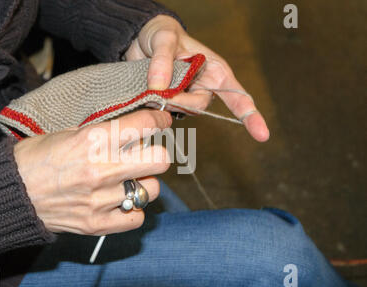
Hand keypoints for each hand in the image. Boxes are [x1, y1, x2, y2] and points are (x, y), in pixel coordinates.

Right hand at [14, 110, 171, 234]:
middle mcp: (101, 169)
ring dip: (143, 183)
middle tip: (145, 155)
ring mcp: (100, 199)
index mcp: (93, 139)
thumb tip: (132, 129)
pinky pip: (137, 218)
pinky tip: (119, 202)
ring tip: (127, 181)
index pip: (145, 126)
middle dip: (156, 154)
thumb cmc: (35, 158)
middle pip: (160, 160)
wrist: (11, 193)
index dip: (159, 121)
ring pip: (152, 190)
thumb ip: (103, 133)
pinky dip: (132, 210)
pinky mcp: (96, 224)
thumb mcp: (68, 133)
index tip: (161, 122)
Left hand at [124, 15, 269, 141]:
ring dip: (164, 101)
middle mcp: (204, 86)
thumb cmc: (162, 34)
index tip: (262, 135)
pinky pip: (165, 112)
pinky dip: (154, 105)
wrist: (141, 40)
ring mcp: (187, 96)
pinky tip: (147, 94)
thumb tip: (159, 87)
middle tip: (156, 90)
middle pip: (198, 106)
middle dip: (179, 101)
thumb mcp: (164, 39)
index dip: (250, 116)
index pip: (237, 96)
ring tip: (151, 84)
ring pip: (180, 111)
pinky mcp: (170, 102)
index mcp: (214, 71)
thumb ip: (163, 61)